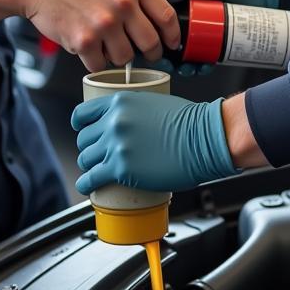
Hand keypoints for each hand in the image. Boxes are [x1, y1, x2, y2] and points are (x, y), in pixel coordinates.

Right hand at [18, 0, 178, 71]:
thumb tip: (159, 16)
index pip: (166, 17)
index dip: (172, 36)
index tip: (171, 44)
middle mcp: (122, 2)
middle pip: (151, 43)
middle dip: (151, 53)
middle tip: (145, 54)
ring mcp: (103, 22)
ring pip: (125, 57)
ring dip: (117, 56)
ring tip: (105, 43)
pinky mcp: (83, 40)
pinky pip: (99, 64)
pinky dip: (94, 61)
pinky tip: (86, 45)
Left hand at [72, 91, 237, 193]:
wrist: (206, 138)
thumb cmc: (191, 122)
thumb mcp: (156, 103)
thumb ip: (136, 113)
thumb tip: (132, 127)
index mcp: (120, 102)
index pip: (83, 114)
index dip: (83, 126)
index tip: (85, 132)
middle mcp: (113, 122)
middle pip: (84, 140)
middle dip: (91, 149)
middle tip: (102, 156)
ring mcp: (115, 146)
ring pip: (86, 159)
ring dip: (91, 167)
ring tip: (100, 172)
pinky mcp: (120, 169)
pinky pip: (91, 179)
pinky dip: (87, 184)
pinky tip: (89, 187)